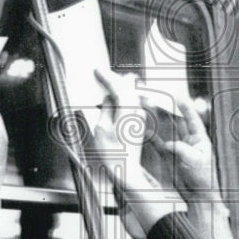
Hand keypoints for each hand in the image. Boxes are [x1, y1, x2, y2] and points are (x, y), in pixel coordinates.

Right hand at [92, 69, 146, 183]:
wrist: (125, 168)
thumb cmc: (112, 152)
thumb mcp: (101, 128)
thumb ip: (106, 108)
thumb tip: (108, 97)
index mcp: (127, 109)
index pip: (118, 85)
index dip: (107, 76)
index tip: (98, 71)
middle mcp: (137, 109)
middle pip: (128, 85)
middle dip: (115, 79)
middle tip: (102, 76)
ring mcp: (140, 114)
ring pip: (132, 91)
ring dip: (120, 87)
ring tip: (107, 85)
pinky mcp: (140, 119)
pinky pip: (133, 100)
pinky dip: (123, 95)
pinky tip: (114, 98)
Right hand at [149, 97, 217, 196]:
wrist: (199, 197)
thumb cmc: (203, 179)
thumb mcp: (194, 160)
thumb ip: (181, 149)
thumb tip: (167, 144)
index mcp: (200, 140)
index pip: (192, 119)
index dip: (185, 107)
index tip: (177, 97)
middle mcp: (189, 142)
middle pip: (178, 123)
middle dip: (168, 112)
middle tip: (158, 102)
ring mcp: (180, 150)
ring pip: (168, 132)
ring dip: (159, 124)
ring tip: (150, 113)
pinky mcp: (171, 158)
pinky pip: (161, 145)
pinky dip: (153, 139)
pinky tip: (146, 132)